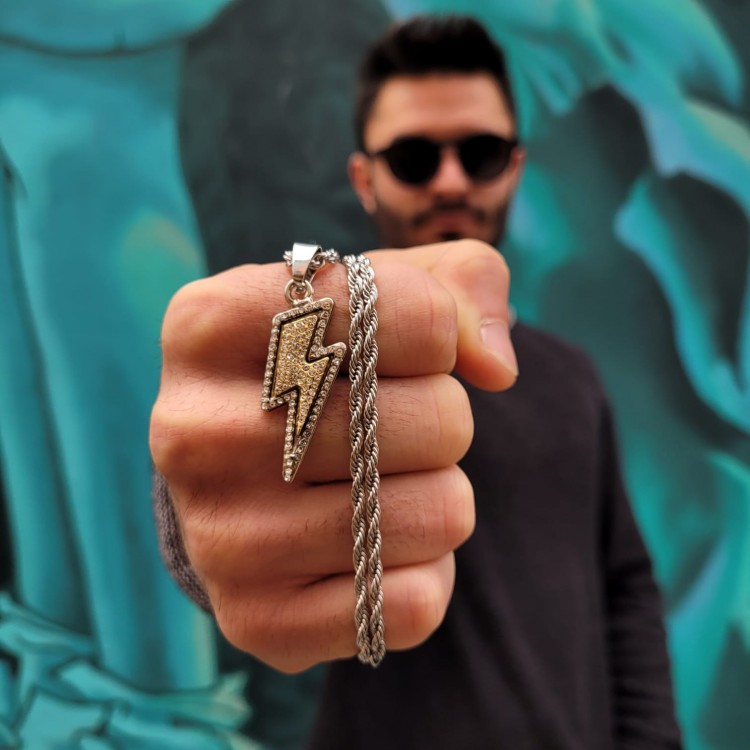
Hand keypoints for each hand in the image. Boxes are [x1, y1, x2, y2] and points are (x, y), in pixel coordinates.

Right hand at [150, 240, 516, 671]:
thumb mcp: (381, 292)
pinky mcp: (255, 619)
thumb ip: (459, 286)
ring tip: (381, 481)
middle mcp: (194, 429)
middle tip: (392, 424)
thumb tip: (496, 367)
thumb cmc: (322, 365)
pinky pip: (415, 603)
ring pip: (441, 514)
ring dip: (440, 495)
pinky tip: (371, 546)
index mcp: (211, 323)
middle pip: (440, 419)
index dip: (440, 333)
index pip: (412, 314)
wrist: (241, 470)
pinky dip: (423, 571)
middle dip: (445, 420)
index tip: (405, 347)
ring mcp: (219, 536)